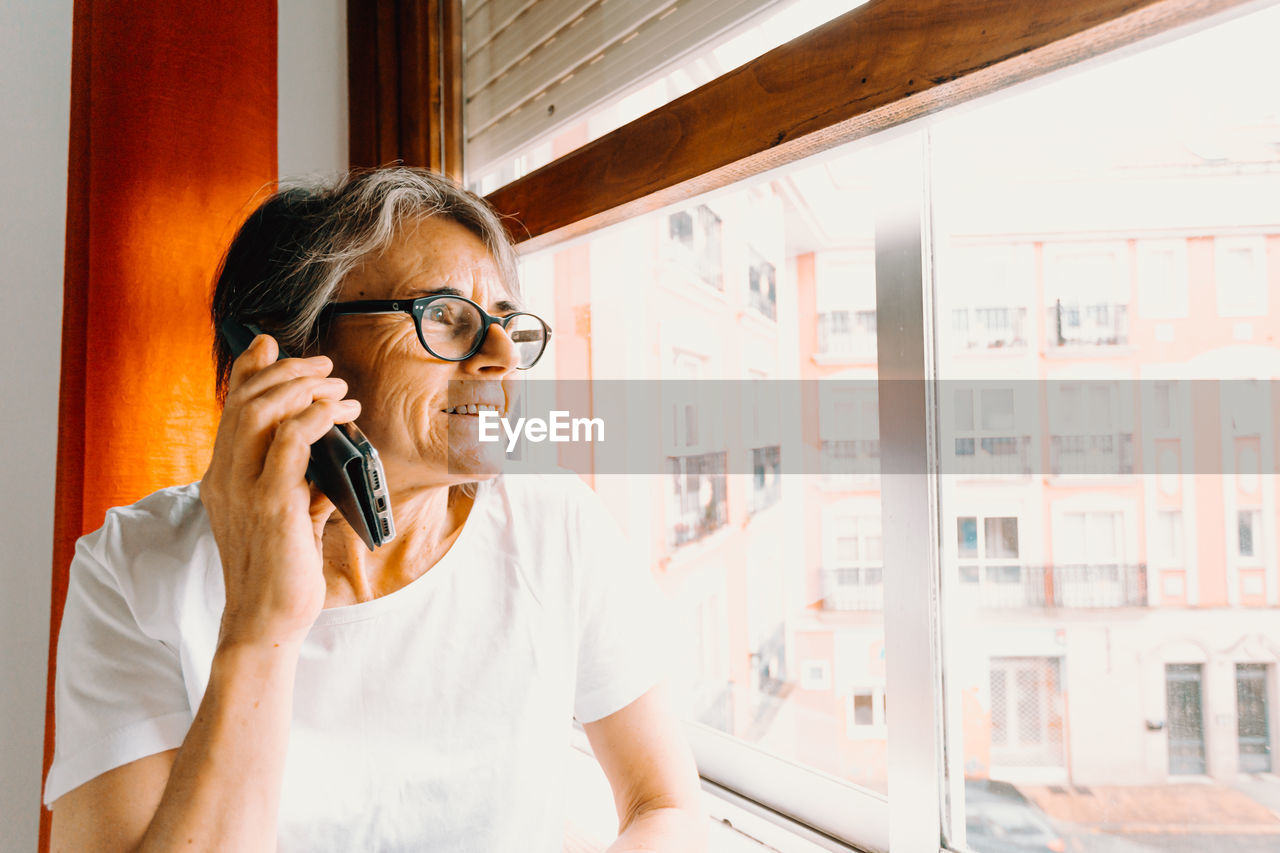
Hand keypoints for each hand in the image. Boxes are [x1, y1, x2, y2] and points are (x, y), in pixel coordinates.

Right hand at [201, 334, 360, 649]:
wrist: (266, 621)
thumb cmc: (281, 572)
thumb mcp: (289, 515)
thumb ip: (301, 481)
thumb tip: (332, 452)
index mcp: (223, 478)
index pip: (230, 408)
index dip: (248, 370)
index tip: (269, 345)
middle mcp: (225, 478)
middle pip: (246, 400)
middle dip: (287, 371)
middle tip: (324, 367)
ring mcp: (245, 489)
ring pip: (262, 412)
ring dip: (304, 389)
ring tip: (338, 388)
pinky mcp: (272, 504)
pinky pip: (291, 443)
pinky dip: (315, 418)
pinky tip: (339, 414)